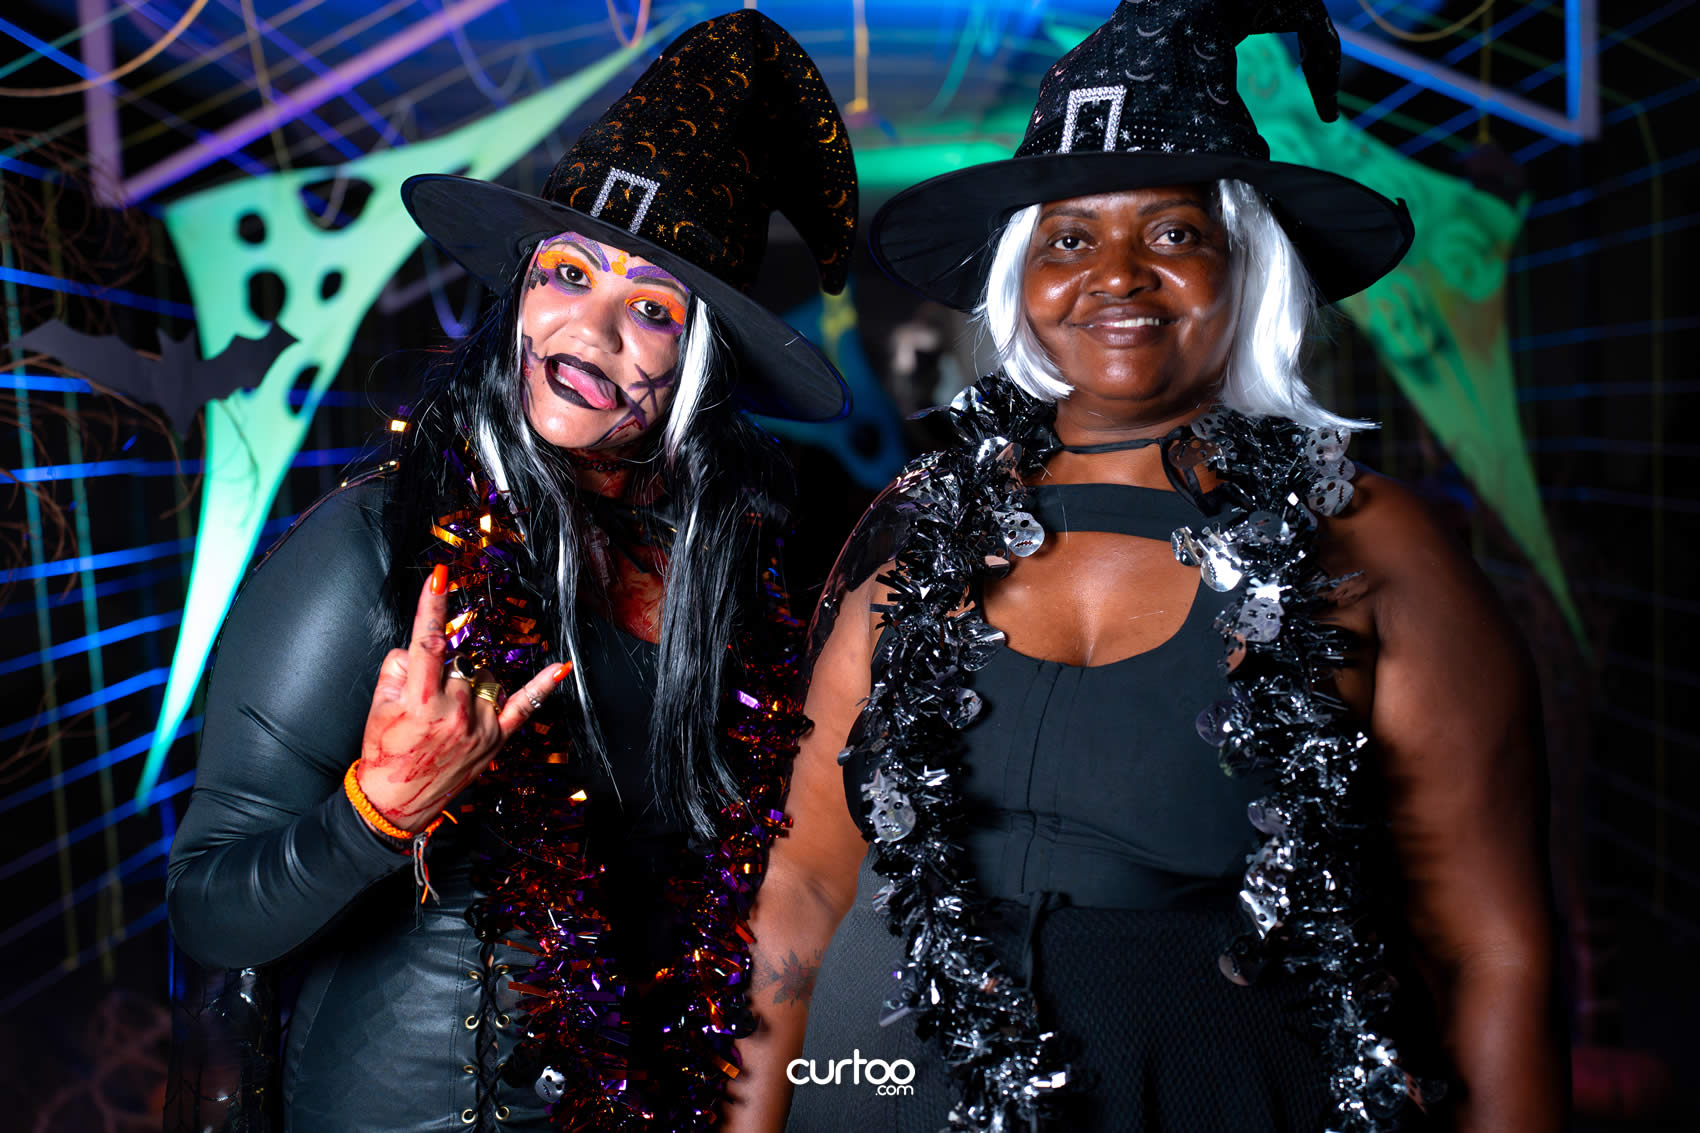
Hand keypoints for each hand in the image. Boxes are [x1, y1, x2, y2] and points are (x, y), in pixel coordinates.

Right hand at [356, 564, 566, 831]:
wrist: (395, 803)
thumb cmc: (385, 753)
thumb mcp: (378, 708)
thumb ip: (398, 669)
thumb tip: (420, 646)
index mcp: (422, 701)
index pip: (429, 643)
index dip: (433, 607)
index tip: (439, 577)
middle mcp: (456, 711)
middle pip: (458, 661)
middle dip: (441, 670)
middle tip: (423, 701)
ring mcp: (481, 725)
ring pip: (482, 676)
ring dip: (467, 683)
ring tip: (444, 714)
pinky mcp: (497, 739)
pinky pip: (524, 707)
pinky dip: (541, 686)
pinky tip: (561, 668)